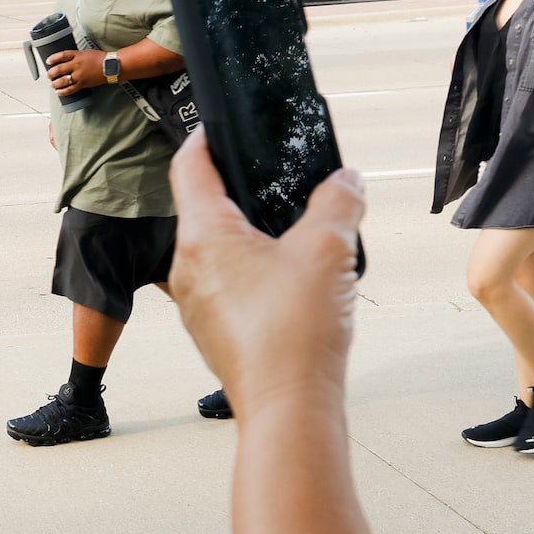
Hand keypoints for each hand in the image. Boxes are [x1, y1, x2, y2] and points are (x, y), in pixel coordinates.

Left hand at [43, 47, 103, 96]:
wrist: (110, 66)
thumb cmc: (100, 58)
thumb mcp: (86, 53)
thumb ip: (76, 56)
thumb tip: (67, 60)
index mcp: (77, 55)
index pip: (62, 55)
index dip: (53, 58)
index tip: (48, 61)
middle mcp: (77, 65)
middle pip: (59, 69)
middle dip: (51, 73)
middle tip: (49, 75)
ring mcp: (79, 75)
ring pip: (63, 81)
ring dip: (55, 83)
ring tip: (52, 84)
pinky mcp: (83, 84)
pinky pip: (70, 89)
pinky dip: (63, 92)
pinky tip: (58, 92)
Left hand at [167, 130, 367, 407]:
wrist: (288, 410)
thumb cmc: (295, 331)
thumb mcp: (329, 248)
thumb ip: (339, 202)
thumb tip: (346, 179)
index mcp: (202, 236)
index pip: (190, 166)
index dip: (207, 138)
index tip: (225, 123)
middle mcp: (187, 269)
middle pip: (205, 208)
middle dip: (242, 189)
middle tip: (278, 175)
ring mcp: (197, 306)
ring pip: (218, 251)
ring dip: (251, 234)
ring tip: (295, 229)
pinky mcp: (215, 334)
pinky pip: (229, 286)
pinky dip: (255, 271)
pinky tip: (294, 279)